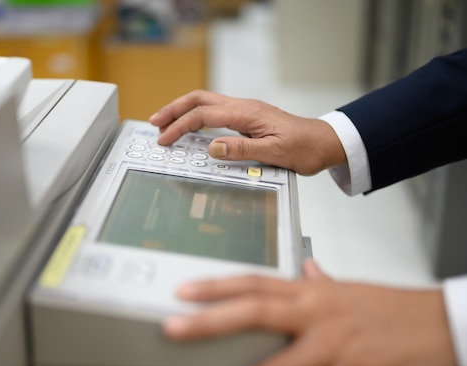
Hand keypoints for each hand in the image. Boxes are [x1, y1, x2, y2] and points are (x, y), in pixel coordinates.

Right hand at [149, 90, 345, 174]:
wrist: (324, 142)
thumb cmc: (304, 148)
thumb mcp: (275, 153)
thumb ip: (242, 149)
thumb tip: (212, 147)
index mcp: (247, 113)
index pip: (204, 115)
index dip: (180, 126)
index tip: (164, 140)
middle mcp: (243, 107)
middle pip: (199, 99)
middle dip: (174, 109)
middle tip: (154, 121)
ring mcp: (245, 111)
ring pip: (206, 102)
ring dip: (183, 110)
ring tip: (165, 122)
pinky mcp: (248, 118)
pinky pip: (215, 112)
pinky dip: (197, 116)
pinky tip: (191, 126)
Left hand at [163, 260, 456, 365]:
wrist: (440, 323)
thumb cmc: (392, 307)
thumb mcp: (350, 288)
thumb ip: (323, 279)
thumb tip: (307, 266)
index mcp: (311, 290)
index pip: (254, 282)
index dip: (216, 285)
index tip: (183, 291)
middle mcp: (316, 312)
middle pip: (254, 311)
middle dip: (210, 321)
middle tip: (173, 329)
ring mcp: (333, 344)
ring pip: (276, 364)